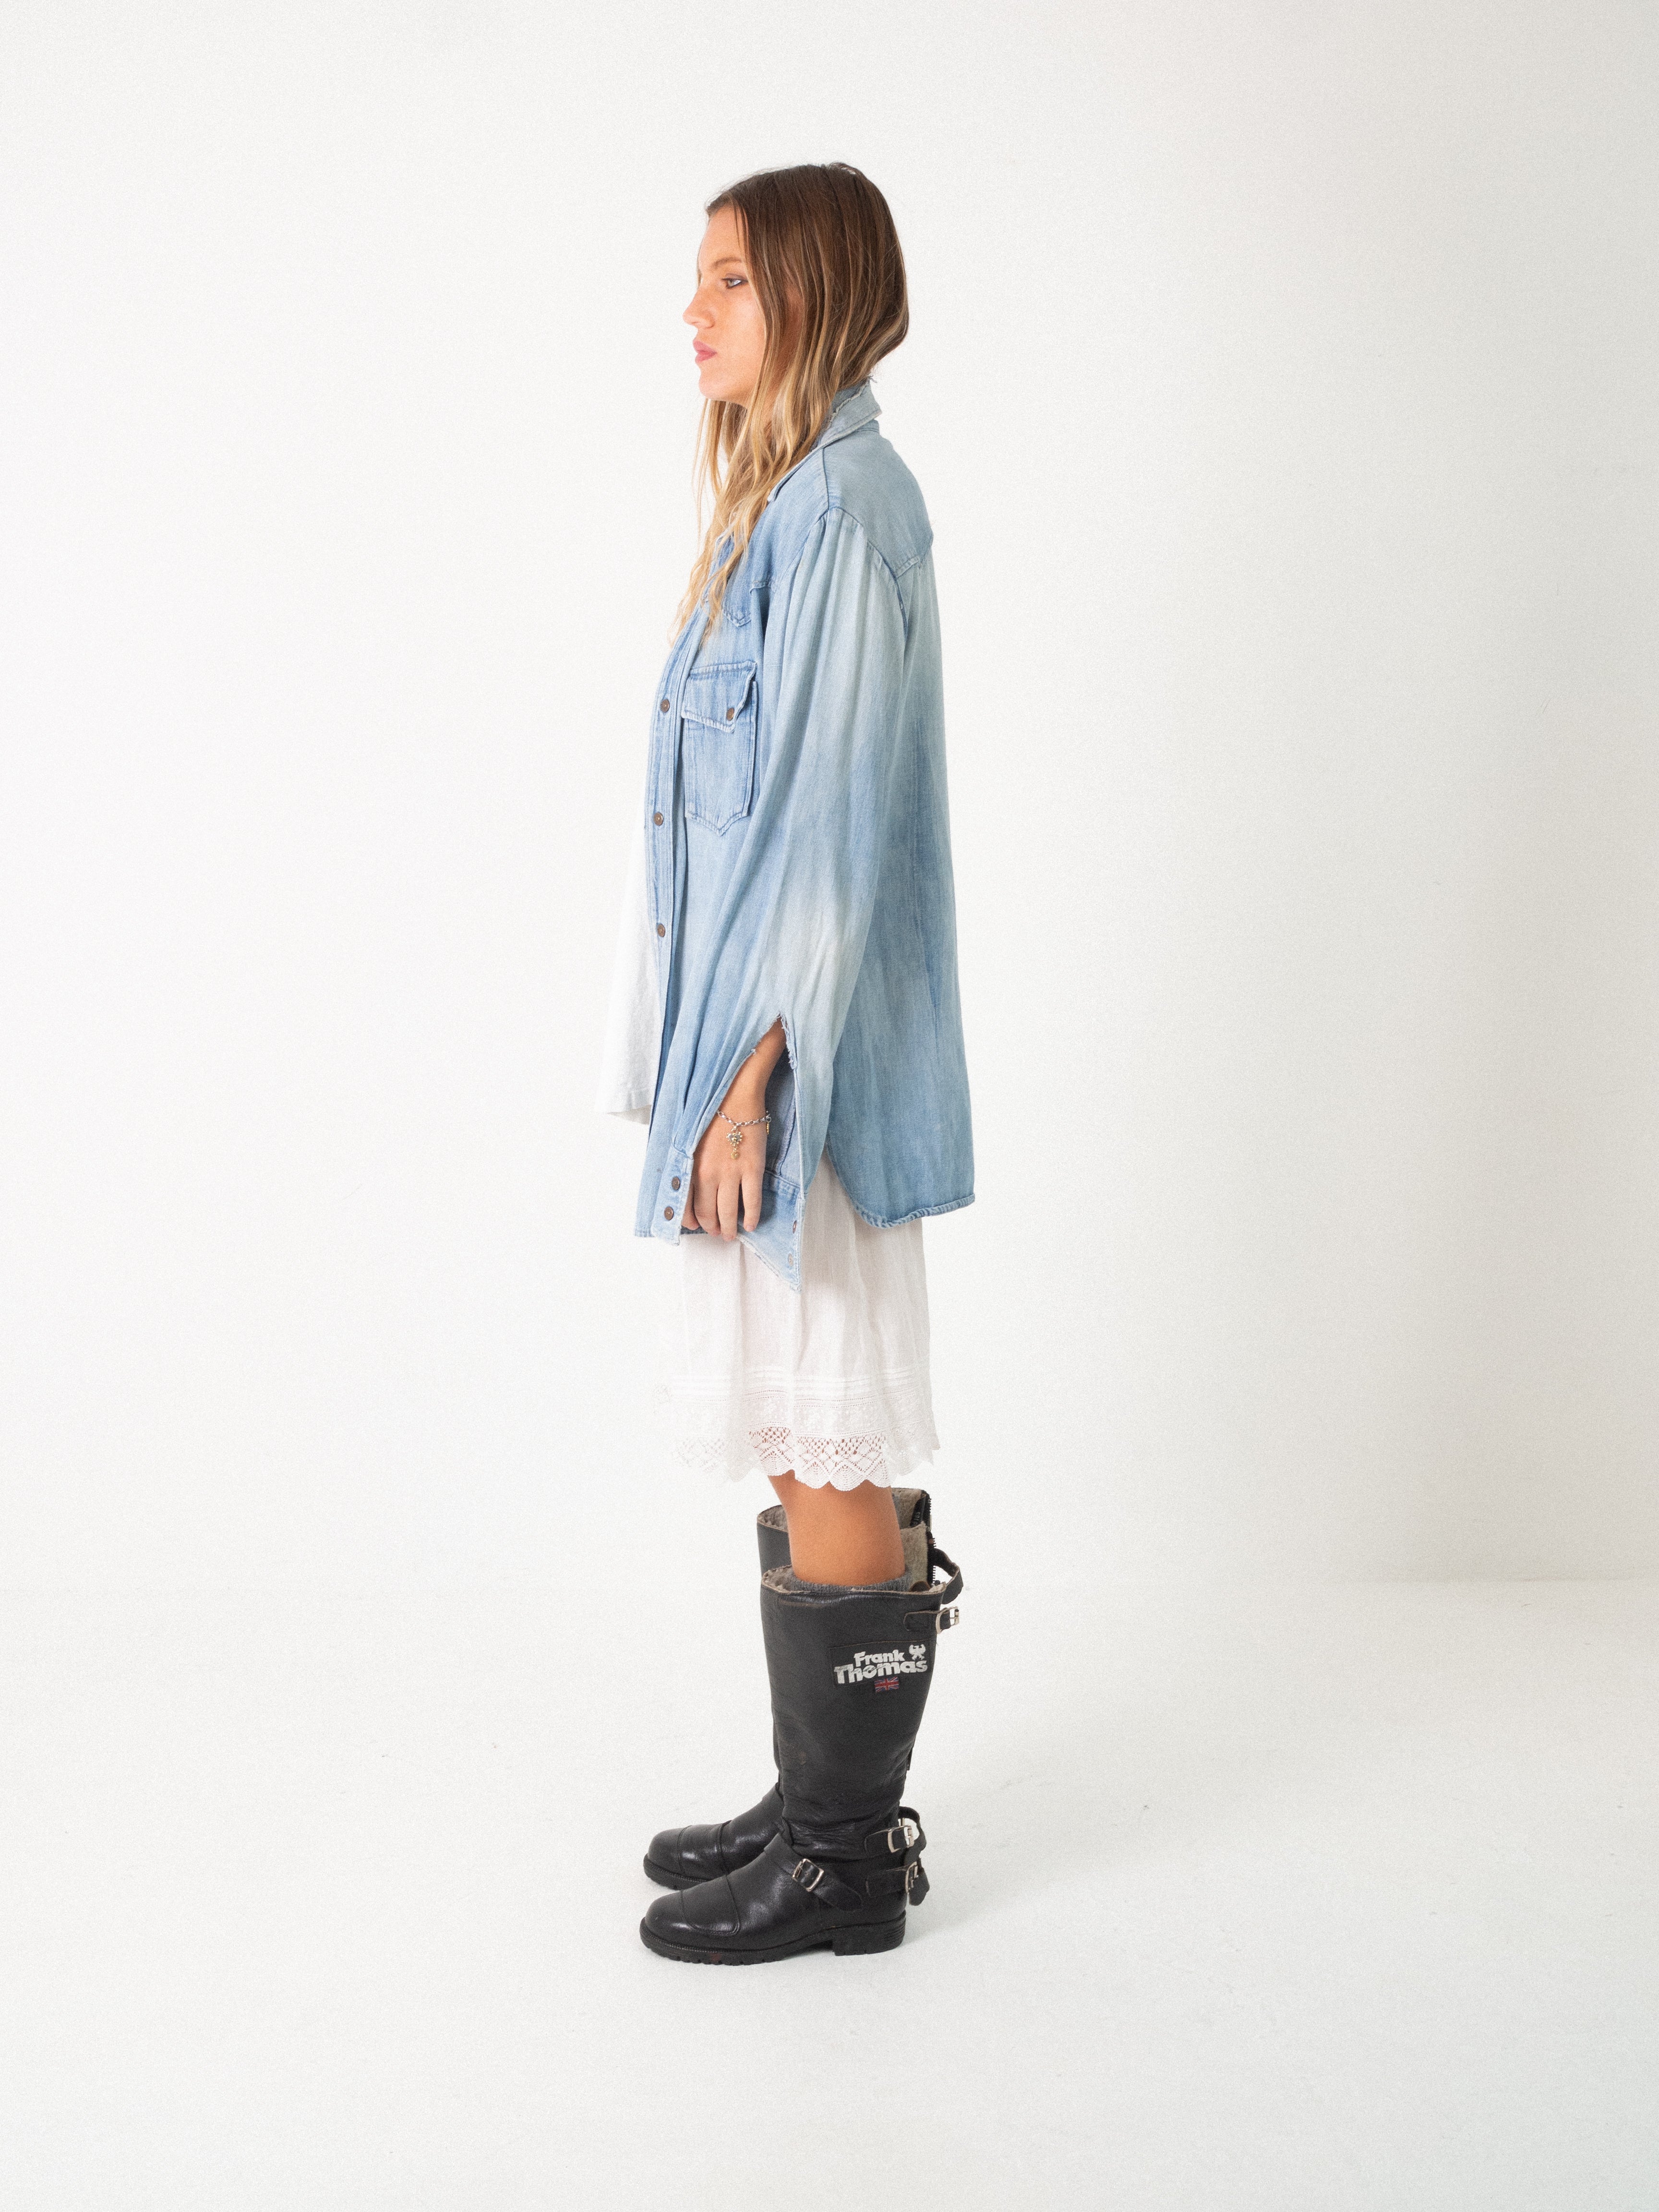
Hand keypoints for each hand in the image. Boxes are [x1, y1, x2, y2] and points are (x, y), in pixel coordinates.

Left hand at [685, 1019, 785, 1240]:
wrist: (734, 1092)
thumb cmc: (708, 1109)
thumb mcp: (687, 1135)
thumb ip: (685, 1159)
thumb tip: (683, 1179)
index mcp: (689, 1165)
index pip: (686, 1204)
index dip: (691, 1220)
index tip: (696, 1225)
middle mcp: (707, 1174)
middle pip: (708, 1213)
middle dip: (711, 1227)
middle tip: (717, 1233)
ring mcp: (731, 1173)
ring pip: (729, 1212)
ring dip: (730, 1227)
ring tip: (732, 1234)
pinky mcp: (752, 1169)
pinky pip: (752, 1201)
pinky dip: (752, 1216)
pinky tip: (751, 1224)